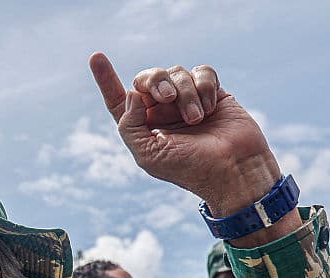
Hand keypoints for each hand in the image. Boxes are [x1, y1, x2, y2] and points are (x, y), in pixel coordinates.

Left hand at [88, 52, 280, 219]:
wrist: (232, 168)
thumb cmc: (189, 168)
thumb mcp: (148, 154)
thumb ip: (129, 125)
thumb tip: (131, 95)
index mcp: (142, 126)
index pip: (118, 99)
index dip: (106, 78)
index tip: (96, 56)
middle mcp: (161, 111)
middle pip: (146, 78)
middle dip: (154, 81)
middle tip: (167, 97)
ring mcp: (186, 100)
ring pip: (176, 72)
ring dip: (186, 94)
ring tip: (197, 119)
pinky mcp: (212, 92)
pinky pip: (201, 71)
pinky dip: (204, 86)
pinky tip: (211, 106)